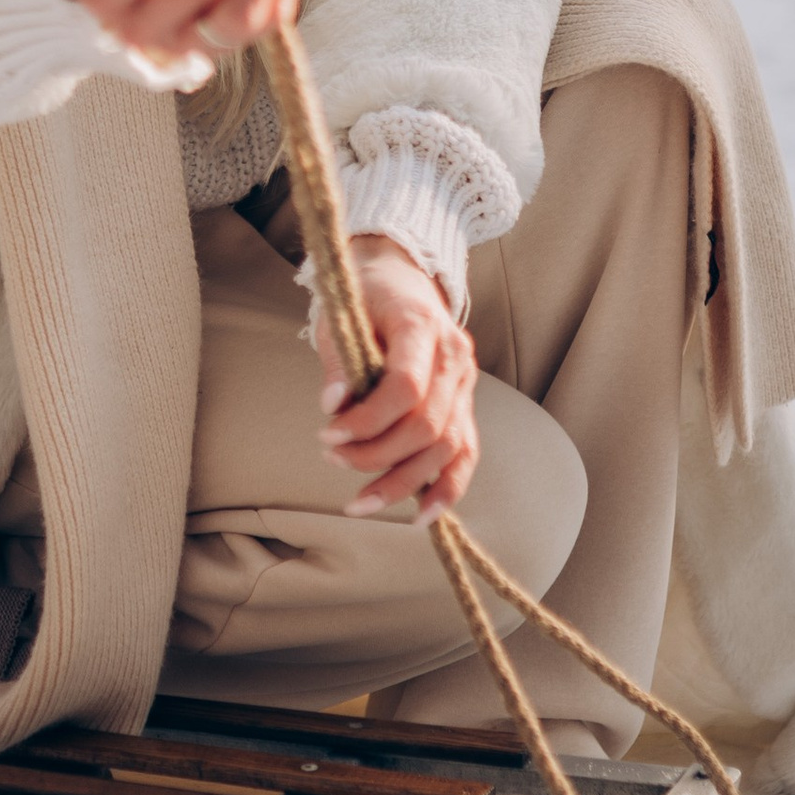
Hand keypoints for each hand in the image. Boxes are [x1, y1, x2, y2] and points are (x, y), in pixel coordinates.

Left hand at [317, 235, 479, 521]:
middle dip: (376, 455)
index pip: (406, 387)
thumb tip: (332, 405)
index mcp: (423, 325)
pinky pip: (465, 454)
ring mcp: (466, 384)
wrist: (399, 276)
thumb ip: (339, 361)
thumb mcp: (340, 315)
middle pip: (427, 425)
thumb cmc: (363, 296)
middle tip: (332, 457)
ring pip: (447, 448)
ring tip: (358, 502)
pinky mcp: (464, 405)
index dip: (366, 420)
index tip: (327, 433)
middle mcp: (455, 357)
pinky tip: (420, 517)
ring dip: (402, 482)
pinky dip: (446, 490)